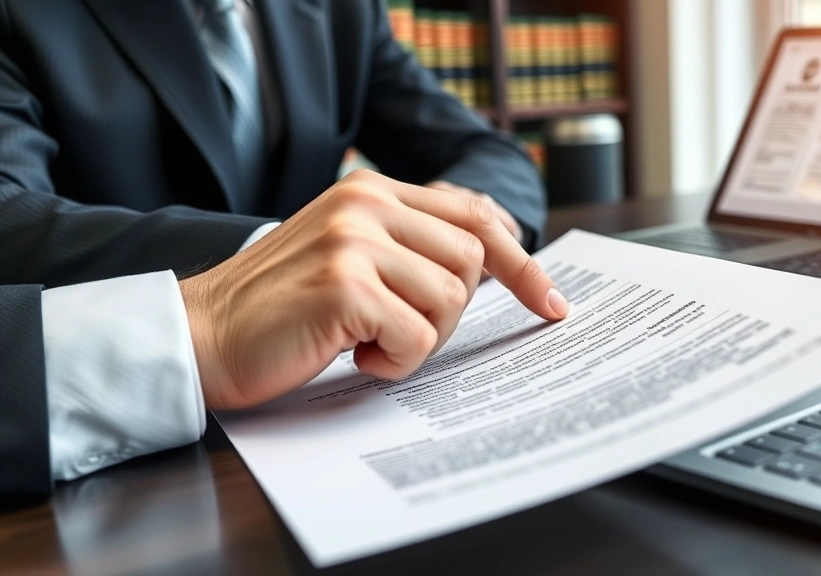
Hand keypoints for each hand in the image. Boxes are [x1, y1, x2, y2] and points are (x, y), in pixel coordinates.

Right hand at [179, 169, 568, 410]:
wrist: (204, 334)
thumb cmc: (282, 306)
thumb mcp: (351, 254)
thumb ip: (410, 242)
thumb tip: (492, 255)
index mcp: (373, 190)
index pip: (474, 216)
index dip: (521, 263)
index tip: (550, 303)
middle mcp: (366, 203)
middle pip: (472, 260)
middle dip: (451, 312)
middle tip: (400, 331)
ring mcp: (354, 242)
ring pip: (450, 300)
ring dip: (419, 338)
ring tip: (366, 340)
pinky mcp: (344, 286)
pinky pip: (417, 336)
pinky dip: (395, 360)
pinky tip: (353, 355)